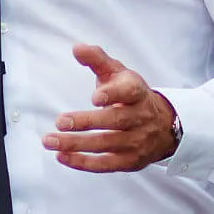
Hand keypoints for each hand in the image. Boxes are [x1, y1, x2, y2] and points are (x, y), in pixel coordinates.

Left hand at [44, 44, 178, 172]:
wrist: (164, 126)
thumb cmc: (131, 95)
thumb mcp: (118, 73)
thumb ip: (97, 59)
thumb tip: (77, 48)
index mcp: (138, 93)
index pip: (130, 92)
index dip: (113, 94)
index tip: (95, 97)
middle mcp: (140, 117)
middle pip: (115, 121)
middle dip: (87, 122)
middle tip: (61, 121)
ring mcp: (136, 141)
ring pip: (106, 144)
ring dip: (76, 144)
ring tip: (50, 140)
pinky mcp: (130, 161)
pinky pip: (106, 165)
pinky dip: (82, 162)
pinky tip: (61, 156)